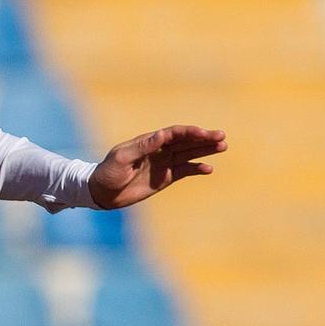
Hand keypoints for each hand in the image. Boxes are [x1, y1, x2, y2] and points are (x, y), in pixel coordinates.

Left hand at [88, 125, 226, 208]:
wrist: (102, 192)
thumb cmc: (108, 172)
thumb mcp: (122, 158)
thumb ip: (142, 147)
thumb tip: (161, 135)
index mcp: (149, 141)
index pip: (174, 133)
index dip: (189, 133)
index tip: (203, 134)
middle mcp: (159, 150)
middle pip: (186, 141)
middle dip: (204, 138)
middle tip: (222, 136)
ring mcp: (163, 163)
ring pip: (189, 154)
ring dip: (205, 150)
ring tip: (222, 146)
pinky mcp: (165, 178)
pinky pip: (185, 171)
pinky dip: (197, 169)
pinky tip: (208, 169)